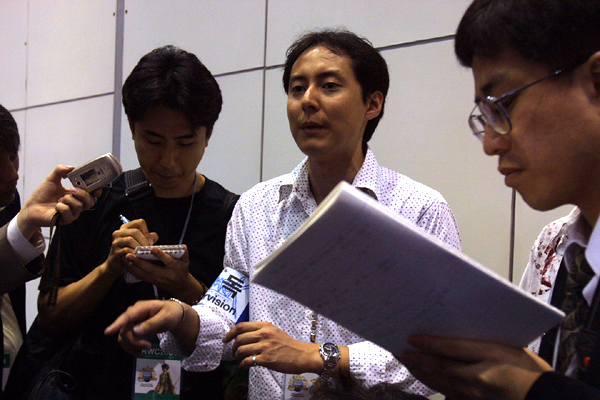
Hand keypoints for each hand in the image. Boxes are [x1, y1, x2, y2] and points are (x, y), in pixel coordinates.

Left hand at [17, 165, 99, 238]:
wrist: (31, 207)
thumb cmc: (42, 195)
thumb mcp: (51, 179)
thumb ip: (60, 171)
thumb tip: (71, 167)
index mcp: (76, 195)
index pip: (92, 194)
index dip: (97, 191)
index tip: (97, 187)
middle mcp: (77, 205)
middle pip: (90, 202)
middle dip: (83, 194)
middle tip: (72, 190)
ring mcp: (72, 213)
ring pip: (79, 206)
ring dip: (68, 200)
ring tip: (59, 199)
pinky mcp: (65, 220)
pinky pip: (69, 213)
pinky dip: (61, 207)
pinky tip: (55, 206)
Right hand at [104, 299, 195, 354]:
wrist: (174, 314)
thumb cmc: (170, 313)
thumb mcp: (165, 318)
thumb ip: (152, 324)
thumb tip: (135, 331)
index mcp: (141, 308)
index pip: (127, 316)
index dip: (117, 324)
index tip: (108, 332)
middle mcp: (133, 313)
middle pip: (124, 329)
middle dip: (134, 341)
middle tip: (148, 346)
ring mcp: (132, 321)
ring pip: (123, 336)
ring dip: (131, 345)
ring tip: (145, 349)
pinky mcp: (132, 328)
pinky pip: (125, 339)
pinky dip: (131, 347)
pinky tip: (140, 351)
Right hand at [105, 218, 158, 275]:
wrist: (115, 263)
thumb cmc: (130, 251)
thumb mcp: (139, 242)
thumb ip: (148, 237)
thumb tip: (153, 237)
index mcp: (126, 227)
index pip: (140, 222)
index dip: (147, 231)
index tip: (151, 241)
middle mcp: (119, 232)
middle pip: (135, 231)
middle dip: (144, 240)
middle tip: (148, 248)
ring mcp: (116, 241)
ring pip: (130, 240)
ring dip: (139, 247)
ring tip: (144, 252)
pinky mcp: (115, 251)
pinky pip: (126, 250)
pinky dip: (134, 253)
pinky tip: (138, 257)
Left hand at [124, 244, 192, 295]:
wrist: (180, 286)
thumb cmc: (182, 269)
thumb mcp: (185, 261)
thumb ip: (184, 253)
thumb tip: (182, 246)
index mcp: (175, 268)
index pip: (167, 261)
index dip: (160, 255)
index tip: (152, 248)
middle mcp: (165, 275)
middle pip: (151, 269)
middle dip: (139, 262)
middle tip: (129, 254)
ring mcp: (157, 280)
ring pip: (143, 274)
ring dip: (133, 266)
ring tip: (124, 257)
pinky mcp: (152, 282)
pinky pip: (140, 277)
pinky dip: (132, 270)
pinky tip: (126, 264)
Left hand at [224, 321, 322, 372]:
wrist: (302, 355)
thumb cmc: (289, 344)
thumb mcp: (275, 331)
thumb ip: (261, 331)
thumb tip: (245, 336)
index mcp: (265, 326)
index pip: (241, 326)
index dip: (230, 333)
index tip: (226, 339)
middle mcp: (264, 334)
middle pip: (239, 339)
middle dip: (233, 348)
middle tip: (234, 353)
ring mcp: (265, 346)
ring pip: (241, 350)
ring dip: (237, 357)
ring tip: (239, 361)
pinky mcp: (267, 359)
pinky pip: (248, 361)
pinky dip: (242, 365)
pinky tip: (244, 366)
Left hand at [397, 335, 552, 399]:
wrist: (540, 395)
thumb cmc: (526, 367)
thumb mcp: (504, 345)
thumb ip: (477, 341)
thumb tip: (450, 332)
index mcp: (489, 356)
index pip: (452, 349)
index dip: (430, 343)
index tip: (412, 338)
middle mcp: (478, 378)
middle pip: (441, 367)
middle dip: (418, 358)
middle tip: (401, 349)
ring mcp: (474, 393)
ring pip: (440, 381)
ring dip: (420, 370)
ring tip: (406, 360)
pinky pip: (446, 391)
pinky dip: (431, 382)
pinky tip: (423, 375)